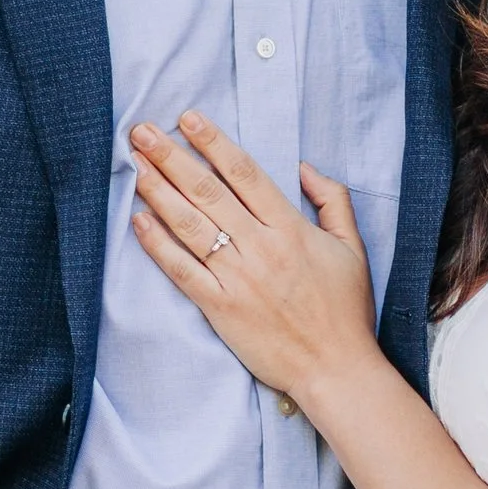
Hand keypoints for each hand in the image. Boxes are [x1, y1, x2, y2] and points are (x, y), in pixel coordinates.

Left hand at [129, 113, 377, 413]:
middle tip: (143, 132)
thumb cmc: (346, 311)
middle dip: (172, 157)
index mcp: (291, 229)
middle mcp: (261, 248)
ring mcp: (238, 278)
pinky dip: (158, 244)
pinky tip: (139, 220)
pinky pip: (182, 270)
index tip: (188, 119)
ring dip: (158, 191)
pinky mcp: (220, 308)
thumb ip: (332, 201)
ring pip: (190, 225)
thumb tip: (305, 167)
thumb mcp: (352, 247)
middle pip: (208, 191)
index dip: (213, 142)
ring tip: (134, 164)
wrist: (336, 369)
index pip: (245, 174)